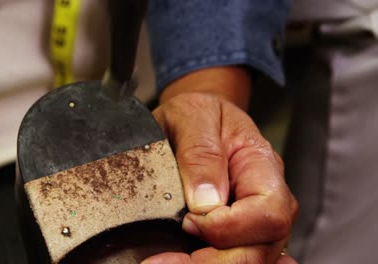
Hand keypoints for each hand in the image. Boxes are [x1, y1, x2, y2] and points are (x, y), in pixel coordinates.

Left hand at [143, 67, 297, 263]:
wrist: (196, 116)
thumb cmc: (198, 112)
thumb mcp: (192, 115)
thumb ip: (201, 153)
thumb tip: (206, 202)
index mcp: (261, 164)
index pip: (269, 212)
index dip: (229, 227)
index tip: (188, 221)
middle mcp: (266, 195)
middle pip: (263, 246)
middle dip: (216, 261)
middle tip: (165, 261)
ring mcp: (253, 215)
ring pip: (251, 258)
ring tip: (167, 263)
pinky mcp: (237, 228)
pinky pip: (237, 254)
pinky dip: (213, 262)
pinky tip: (187, 261)